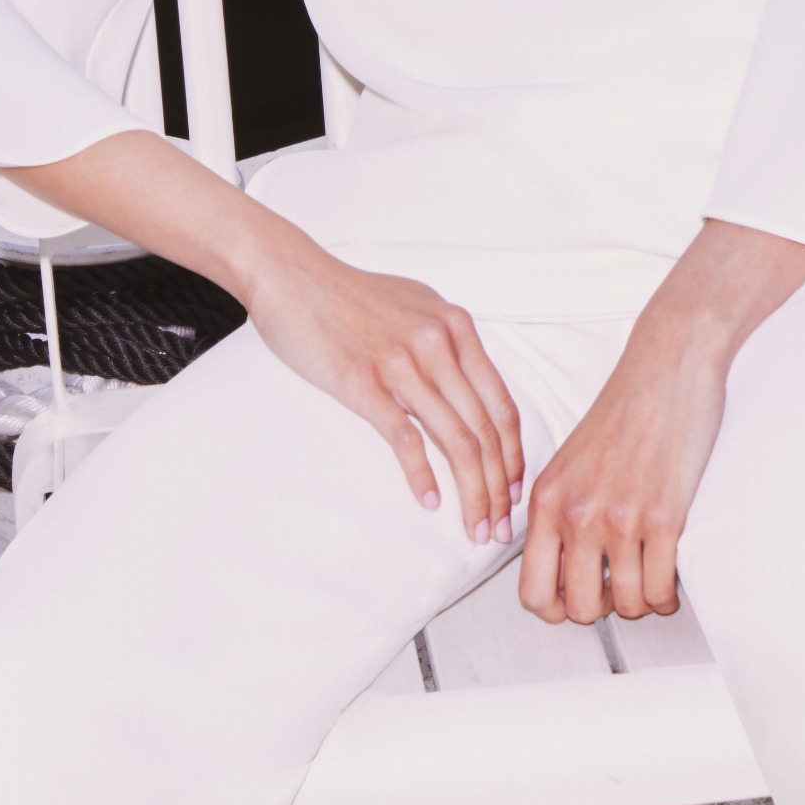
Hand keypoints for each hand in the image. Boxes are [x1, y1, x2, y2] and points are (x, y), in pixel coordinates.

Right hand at [242, 228, 524, 546]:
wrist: (291, 275)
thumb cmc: (349, 294)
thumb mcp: (416, 305)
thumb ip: (447, 342)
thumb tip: (470, 387)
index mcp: (456, 327)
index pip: (501, 406)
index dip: (513, 456)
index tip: (512, 492)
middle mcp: (438, 344)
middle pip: (485, 431)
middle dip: (497, 488)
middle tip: (498, 529)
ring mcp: (402, 363)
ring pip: (455, 440)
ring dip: (471, 492)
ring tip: (473, 527)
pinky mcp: (364, 382)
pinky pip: (406, 439)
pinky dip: (423, 476)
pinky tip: (431, 501)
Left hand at [518, 218, 804, 626]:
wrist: (668, 363)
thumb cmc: (627, 408)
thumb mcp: (571, 460)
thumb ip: (559, 510)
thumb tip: (560, 568)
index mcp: (547, 499)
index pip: (531, 591)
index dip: (556, 608)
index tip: (577, 598)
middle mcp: (576, 513)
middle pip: (580, 609)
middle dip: (605, 606)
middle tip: (620, 584)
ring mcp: (620, 518)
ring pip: (628, 606)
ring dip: (643, 600)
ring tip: (650, 575)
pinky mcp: (663, 518)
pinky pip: (662, 591)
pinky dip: (668, 595)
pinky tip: (670, 575)